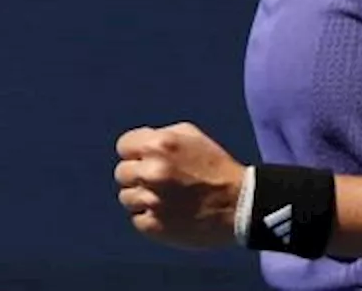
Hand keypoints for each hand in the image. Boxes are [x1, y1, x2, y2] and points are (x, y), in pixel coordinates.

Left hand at [113, 121, 244, 249]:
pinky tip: (168, 213)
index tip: (146, 159)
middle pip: (122, 173)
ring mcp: (152, 201)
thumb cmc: (216, 166)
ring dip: (142, 197)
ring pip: (126, 197)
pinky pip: (137, 219)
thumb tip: (138, 144)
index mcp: (158, 146)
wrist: (239, 204)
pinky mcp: (155, 227)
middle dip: (137, 175)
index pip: (123, 146)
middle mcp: (152, 172)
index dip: (135, 152)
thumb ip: (160, 135)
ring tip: (165, 198)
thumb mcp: (191, 135)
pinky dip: (149, 217)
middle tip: (157, 181)